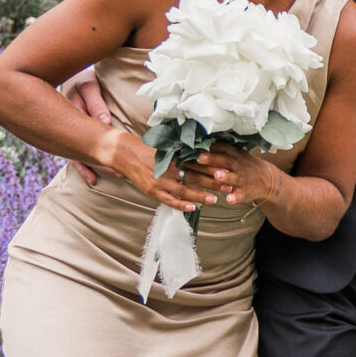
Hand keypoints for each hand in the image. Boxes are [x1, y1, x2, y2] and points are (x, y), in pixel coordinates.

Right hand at [64, 74, 115, 184]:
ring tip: (118, 175)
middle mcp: (68, 129)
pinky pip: (77, 157)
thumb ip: (95, 102)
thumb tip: (104, 122)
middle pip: (84, 149)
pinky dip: (84, 169)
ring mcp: (69, 137)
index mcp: (70, 113)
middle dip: (102, 161)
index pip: (87, 129)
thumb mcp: (89, 86)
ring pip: (82, 156)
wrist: (71, 80)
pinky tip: (93, 179)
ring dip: (97, 167)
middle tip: (121, 171)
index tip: (117, 149)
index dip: (102, 140)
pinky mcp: (72, 141)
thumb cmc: (82, 81)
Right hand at [103, 130, 218, 214]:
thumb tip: (203, 152)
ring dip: (200, 195)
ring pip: (184, 190)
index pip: (198, 163)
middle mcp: (170, 169)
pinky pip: (169, 200)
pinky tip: (192, 208)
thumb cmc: (149, 151)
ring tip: (214, 200)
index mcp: (176, 157)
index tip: (227, 170)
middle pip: (195, 177)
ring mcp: (162, 181)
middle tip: (228, 186)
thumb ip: (184, 152)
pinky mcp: (153, 191)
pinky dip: (181, 204)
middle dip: (212, 182)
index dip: (213, 167)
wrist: (127, 155)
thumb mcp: (168, 149)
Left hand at [185, 145, 282, 211]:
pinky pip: (240, 196)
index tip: (195, 146)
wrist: (267, 180)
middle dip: (213, 159)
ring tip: (217, 176)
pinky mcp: (245, 193)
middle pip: (226, 161)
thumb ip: (221, 151)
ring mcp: (242, 180)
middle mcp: (239, 166)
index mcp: (235, 155)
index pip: (223, 148)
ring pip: (234, 178)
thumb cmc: (245, 166)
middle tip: (199, 158)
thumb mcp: (237, 155)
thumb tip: (198, 144)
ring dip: (225, 177)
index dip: (210, 147)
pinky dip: (235, 197)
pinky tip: (229, 199)